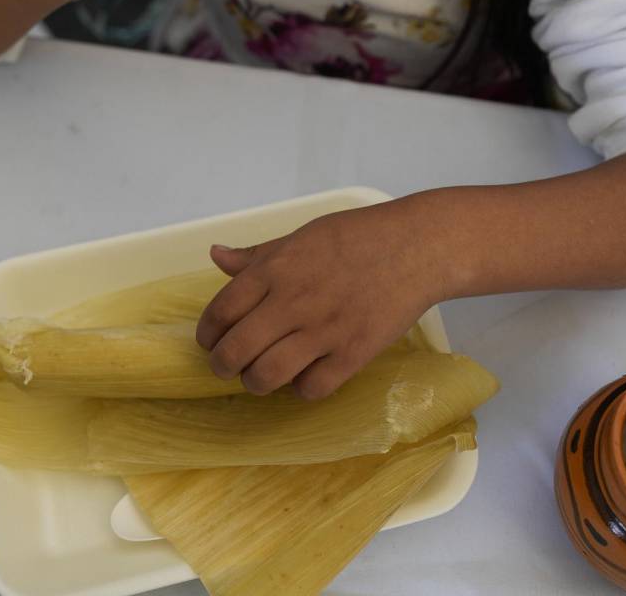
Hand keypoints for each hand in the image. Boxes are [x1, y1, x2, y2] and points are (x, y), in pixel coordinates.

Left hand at [196, 201, 445, 399]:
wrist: (417, 246)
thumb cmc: (359, 236)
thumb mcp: (302, 236)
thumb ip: (257, 254)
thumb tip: (216, 255)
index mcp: (276, 269)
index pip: (220, 311)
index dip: (208, 334)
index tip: (211, 341)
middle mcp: (293, 301)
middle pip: (236, 350)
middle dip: (223, 366)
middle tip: (229, 367)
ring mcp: (324, 330)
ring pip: (267, 376)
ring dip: (256, 382)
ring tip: (262, 377)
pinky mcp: (354, 352)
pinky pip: (313, 388)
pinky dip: (302, 389)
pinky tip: (306, 376)